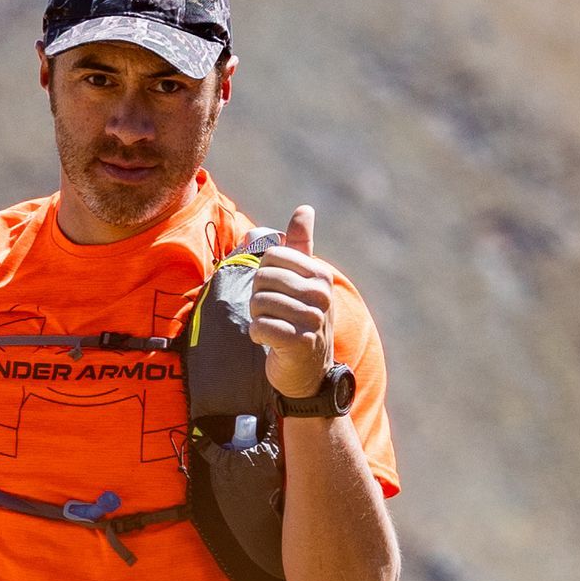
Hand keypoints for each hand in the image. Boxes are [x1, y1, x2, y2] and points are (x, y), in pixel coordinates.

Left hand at [249, 205, 334, 400]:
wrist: (308, 371)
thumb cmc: (301, 321)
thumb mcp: (304, 281)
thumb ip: (300, 245)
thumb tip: (304, 209)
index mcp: (320, 275)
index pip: (272, 255)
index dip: (264, 274)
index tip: (276, 292)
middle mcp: (322, 295)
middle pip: (263, 277)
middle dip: (258, 296)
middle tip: (272, 313)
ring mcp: (313, 319)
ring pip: (258, 302)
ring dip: (257, 317)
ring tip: (273, 327)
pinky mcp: (300, 342)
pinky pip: (259, 327)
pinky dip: (257, 335)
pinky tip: (270, 341)